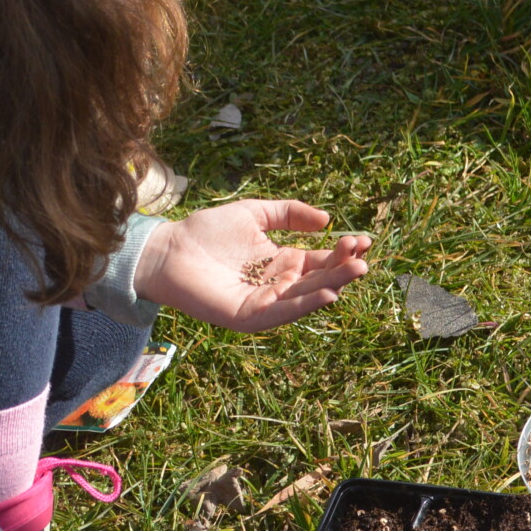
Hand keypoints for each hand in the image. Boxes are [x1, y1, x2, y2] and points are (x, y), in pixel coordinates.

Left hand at [133, 199, 371, 332]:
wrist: (168, 249)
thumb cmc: (206, 231)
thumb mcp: (255, 214)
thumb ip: (289, 214)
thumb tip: (326, 219)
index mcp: (283, 262)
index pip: (321, 261)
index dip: (342, 251)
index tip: (362, 238)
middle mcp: (278, 285)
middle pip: (319, 279)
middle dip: (343, 268)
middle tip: (363, 255)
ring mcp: (265, 302)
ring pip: (305, 297)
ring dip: (332, 286)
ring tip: (355, 271)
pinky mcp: (249, 316)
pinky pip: (282, 313)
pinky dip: (304, 306)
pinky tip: (326, 294)